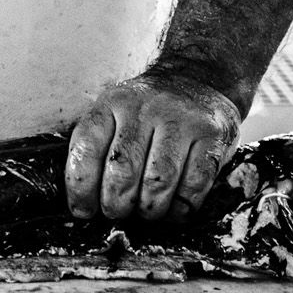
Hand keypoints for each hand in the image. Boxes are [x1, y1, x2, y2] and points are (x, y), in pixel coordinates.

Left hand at [64, 70, 240, 222]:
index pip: (86, 149)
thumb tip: (83, 203)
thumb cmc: (147, 111)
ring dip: (150, 209)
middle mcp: (145, 108)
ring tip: (146, 212)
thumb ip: (98, 149)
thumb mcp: (114, 114)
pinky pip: (195, 184)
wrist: (197, 79)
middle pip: (122, 170)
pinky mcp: (212, 136)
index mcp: (112, 103)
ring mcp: (181, 120)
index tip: (83, 210)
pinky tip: (174, 208)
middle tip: (118, 212)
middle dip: (116, 204)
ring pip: (159, 181)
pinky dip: (181, 208)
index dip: (81, 188)